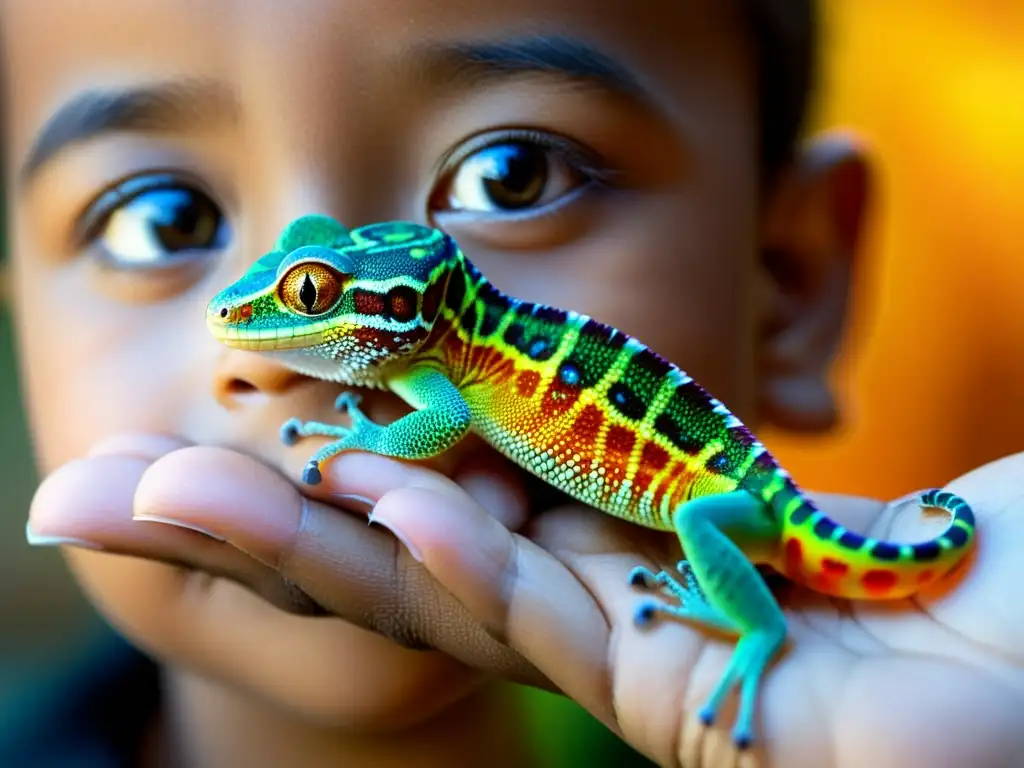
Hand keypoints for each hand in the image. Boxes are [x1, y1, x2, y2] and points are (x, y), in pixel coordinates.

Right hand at [28, 438, 1023, 766]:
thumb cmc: (966, 547)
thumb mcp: (751, 446)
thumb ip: (638, 425)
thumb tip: (519, 388)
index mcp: (609, 541)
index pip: (433, 497)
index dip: (319, 456)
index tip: (221, 413)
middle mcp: (600, 604)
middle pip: (396, 556)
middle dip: (255, 519)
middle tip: (103, 487)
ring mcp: (638, 665)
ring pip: (442, 598)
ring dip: (308, 542)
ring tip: (161, 493)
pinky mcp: (696, 709)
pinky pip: (551, 622)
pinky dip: (455, 556)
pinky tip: (370, 503)